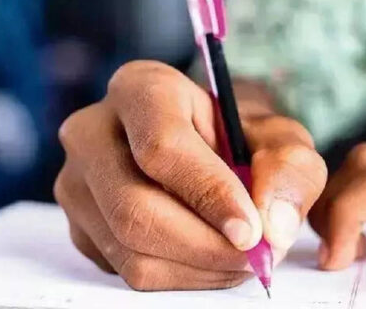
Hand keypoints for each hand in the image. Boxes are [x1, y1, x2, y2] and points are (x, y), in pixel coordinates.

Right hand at [55, 61, 326, 290]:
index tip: (253, 230)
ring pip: (129, 249)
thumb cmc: (238, 138)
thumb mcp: (278, 138)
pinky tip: (209, 257)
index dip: (210, 195)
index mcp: (139, 88)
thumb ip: (289, 169)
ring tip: (239, 256)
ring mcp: (76, 183)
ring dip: (197, 267)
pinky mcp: (79, 228)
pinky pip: (126, 272)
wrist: (206, 151)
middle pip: (134, 208)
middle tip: (256, 257)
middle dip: (205, 246)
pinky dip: (180, 277)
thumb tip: (273, 226)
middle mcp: (91, 132)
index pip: (161, 147)